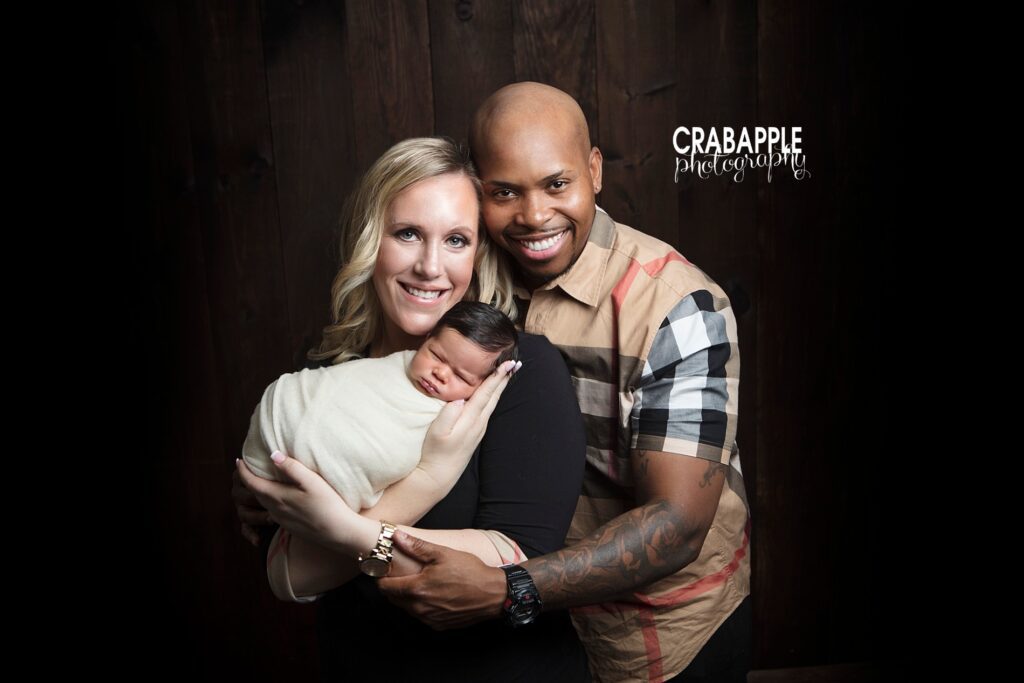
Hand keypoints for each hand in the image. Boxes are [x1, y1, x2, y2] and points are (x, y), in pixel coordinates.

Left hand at [235, 452, 358, 549]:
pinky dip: (267, 501)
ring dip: (257, 491)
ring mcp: (281, 520)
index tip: (238, 460)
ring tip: (259, 480)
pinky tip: (277, 497)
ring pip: (262, 504)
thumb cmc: (328, 505)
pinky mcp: (289, 526)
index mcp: (277, 497)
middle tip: (245, 468)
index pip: (251, 483)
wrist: (339, 533)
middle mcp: (275, 510)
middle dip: (247, 480)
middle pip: (254, 494)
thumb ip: (291, 468)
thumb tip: (273, 454)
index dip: (242, 471)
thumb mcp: (312, 481)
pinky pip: (271, 511)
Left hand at [377, 530, 506, 629]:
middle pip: (394, 599)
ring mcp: (429, 619)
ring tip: (419, 582)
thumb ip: (417, 546)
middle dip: (393, 587)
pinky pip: (421, 616)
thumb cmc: (470, 572)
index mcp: (417, 589)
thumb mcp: (443, 553)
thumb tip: (397, 537)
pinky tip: (432, 594)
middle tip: (401, 574)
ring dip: (407, 597)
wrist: (493, 594)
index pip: (385, 587)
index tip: (383, 570)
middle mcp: (420, 608)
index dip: (381, 578)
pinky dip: (421, 606)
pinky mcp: (439, 625)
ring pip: (407, 608)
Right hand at [418, 359, 520, 471]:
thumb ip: (448, 414)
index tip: (508, 363)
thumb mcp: (437, 433)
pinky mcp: (475, 433)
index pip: (486, 393)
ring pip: (492, 402)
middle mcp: (479, 423)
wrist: (439, 475)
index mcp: (470, 419)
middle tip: (516, 363)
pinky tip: (492, 394)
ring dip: (500, 387)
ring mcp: (479, 428)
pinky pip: (487, 409)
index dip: (497, 377)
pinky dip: (493, 397)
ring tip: (507, 374)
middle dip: (504, 379)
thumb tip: (460, 399)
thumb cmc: (435, 452)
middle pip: (494, 396)